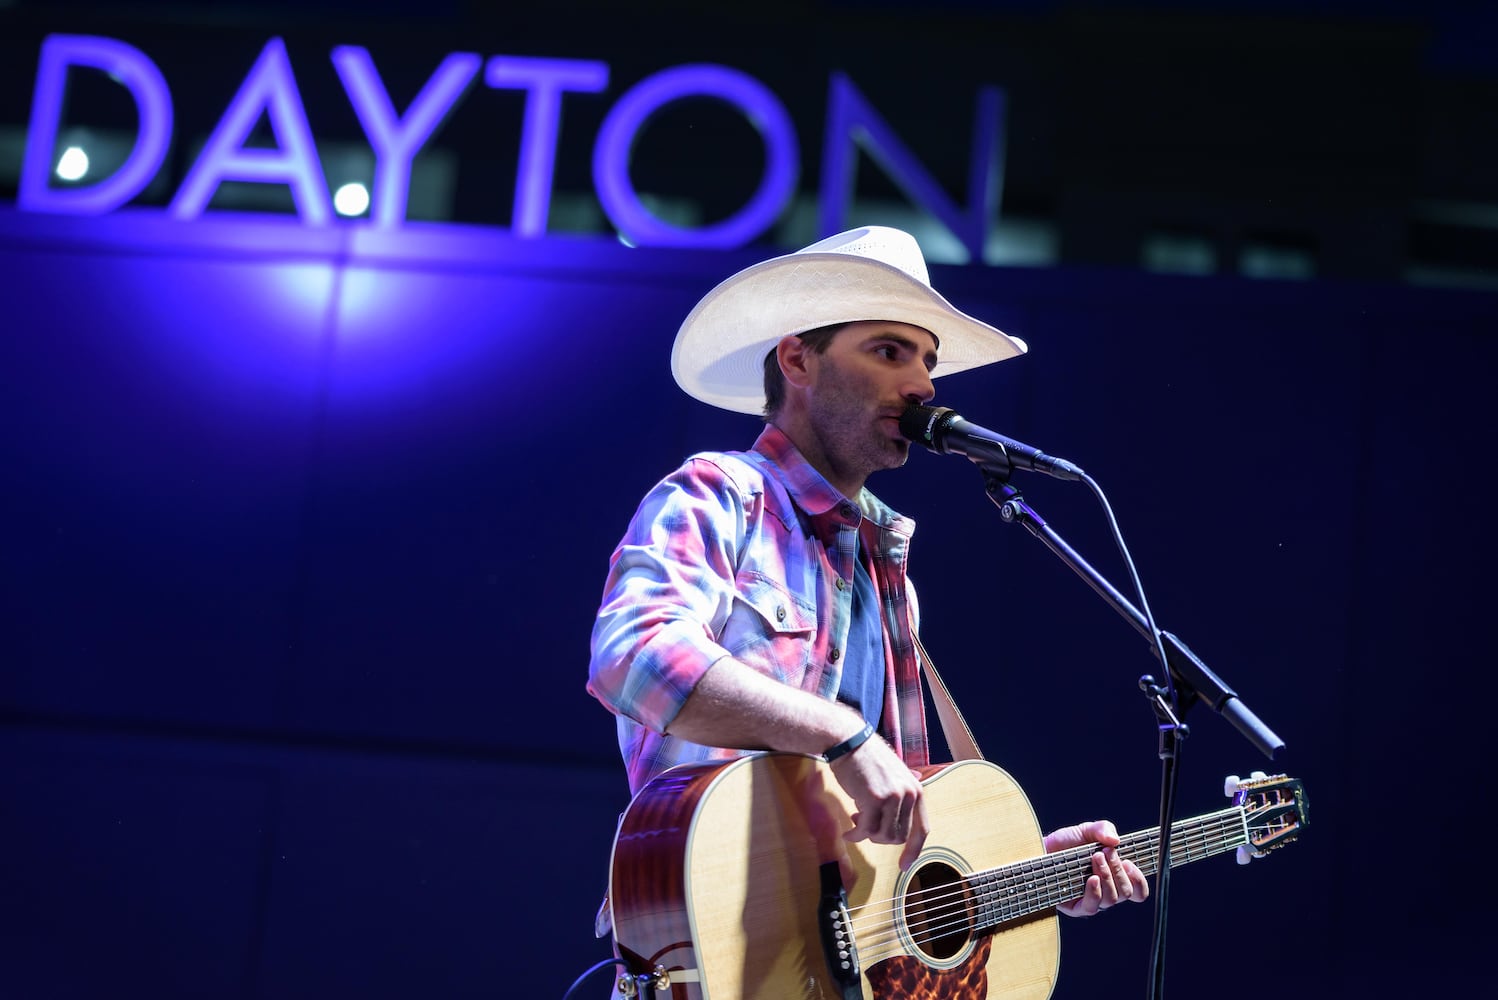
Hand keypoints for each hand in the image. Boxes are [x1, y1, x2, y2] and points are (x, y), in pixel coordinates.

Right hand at [828, 732, 928, 871]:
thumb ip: (903, 788)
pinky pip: (866, 831)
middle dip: (881, 838)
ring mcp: (893, 797)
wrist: (849, 741)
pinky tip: (848, 832)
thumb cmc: (867, 758)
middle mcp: (909, 794)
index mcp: (916, 790)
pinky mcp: (874, 799)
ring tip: (856, 822)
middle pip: (899, 836)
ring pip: (883, 836)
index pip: (922, 828)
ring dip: (867, 835)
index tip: (905, 865)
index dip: (914, 850)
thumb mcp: (893, 772)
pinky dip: (855, 835)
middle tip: (864, 826)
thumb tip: (912, 793)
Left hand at [1044, 820, 1149, 916]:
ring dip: (1107, 876)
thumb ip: (1103, 829)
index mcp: (1115, 878)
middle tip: (1104, 852)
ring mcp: (1092, 900)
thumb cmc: (1066, 843)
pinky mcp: (1075, 907)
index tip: (1129, 863)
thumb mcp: (1086, 830)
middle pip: (1126, 892)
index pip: (1138, 891)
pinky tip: (1091, 878)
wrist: (1041, 849)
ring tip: (1095, 857)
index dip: (1139, 881)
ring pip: (1112, 899)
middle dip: (1117, 869)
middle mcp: (1106, 892)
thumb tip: (1115, 840)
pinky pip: (1092, 907)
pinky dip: (1095, 892)